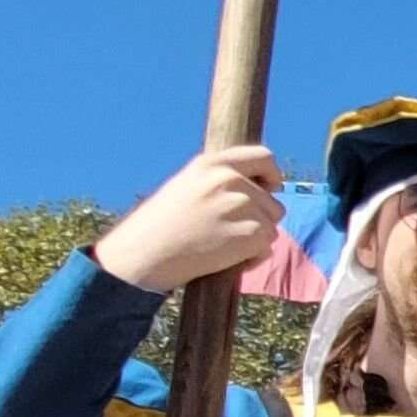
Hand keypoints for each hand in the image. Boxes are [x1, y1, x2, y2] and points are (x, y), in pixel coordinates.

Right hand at [91, 147, 285, 293]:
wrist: (144, 254)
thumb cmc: (160, 226)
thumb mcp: (186, 186)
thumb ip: (219, 181)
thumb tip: (260, 186)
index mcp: (212, 163)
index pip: (263, 157)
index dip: (271, 175)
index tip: (270, 187)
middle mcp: (229, 179)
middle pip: (272, 201)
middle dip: (257, 218)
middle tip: (223, 231)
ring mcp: (242, 205)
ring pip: (271, 225)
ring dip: (254, 238)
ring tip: (220, 243)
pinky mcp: (251, 232)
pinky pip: (266, 247)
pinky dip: (252, 257)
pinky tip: (224, 258)